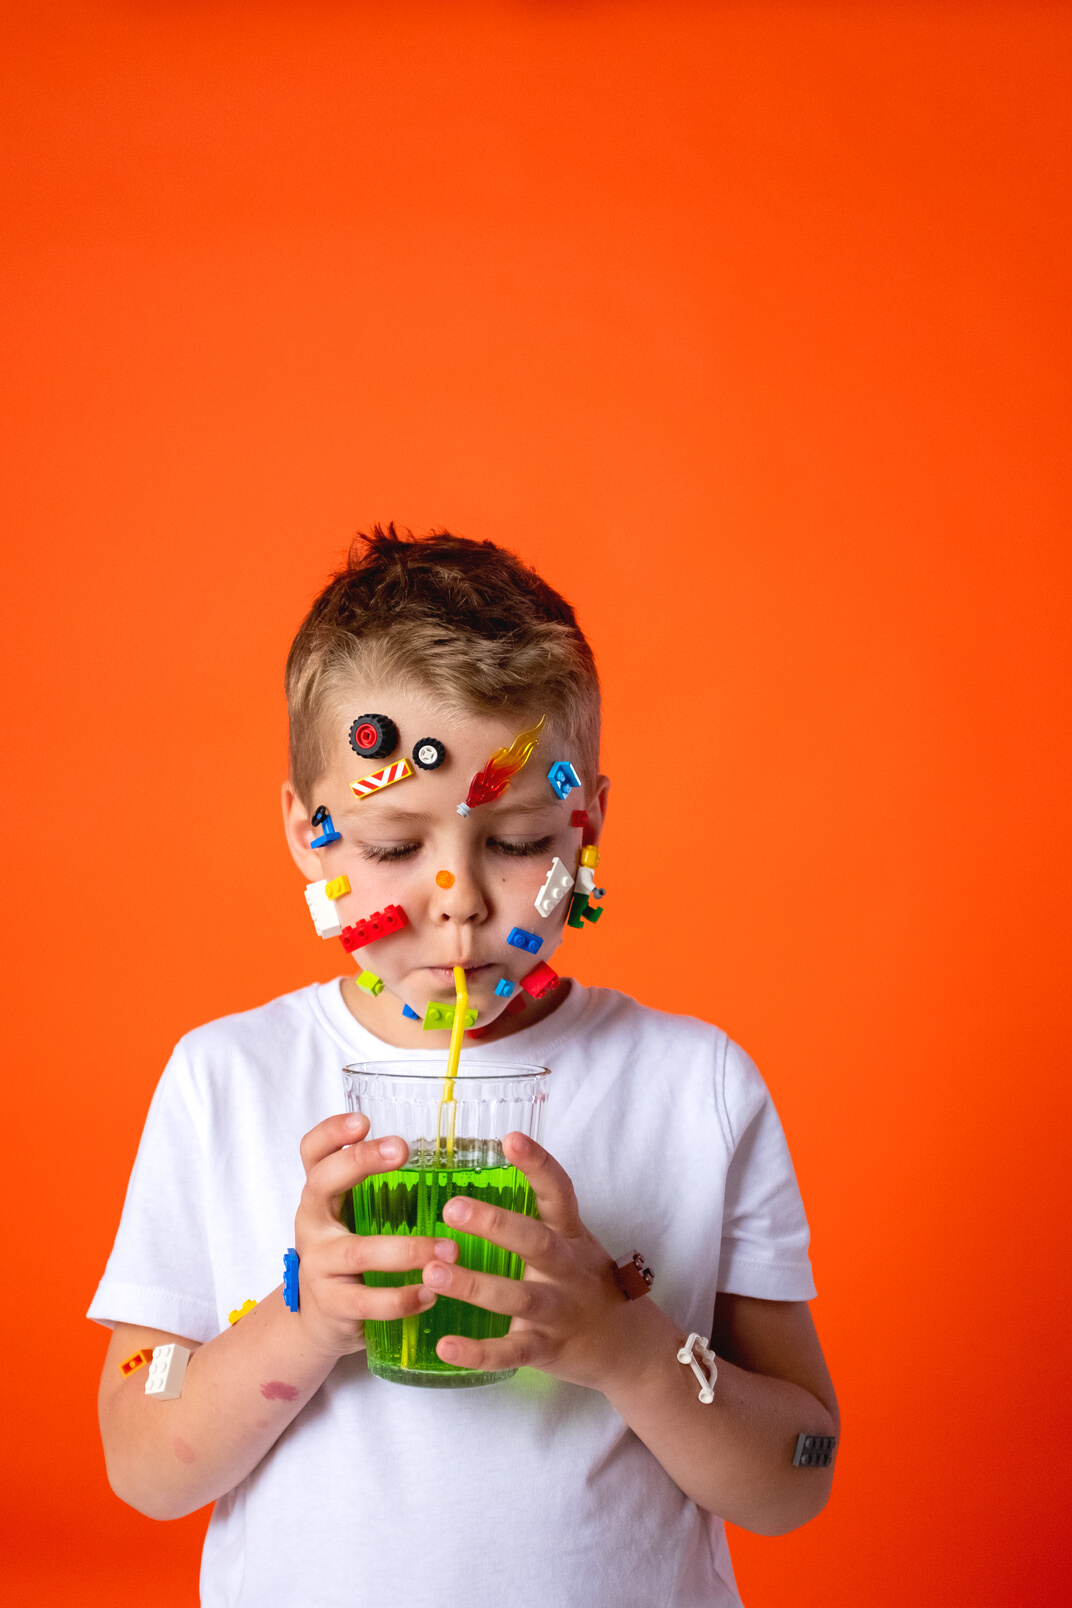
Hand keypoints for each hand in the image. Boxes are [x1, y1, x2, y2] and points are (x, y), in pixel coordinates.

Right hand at [293, 1113, 458, 1360]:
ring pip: (358, 1251)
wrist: (317, 1322)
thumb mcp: (353, 1217)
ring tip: (450, 1248)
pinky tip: (431, 1293)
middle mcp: (312, 1224)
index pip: (312, 1153)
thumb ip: (383, 1189)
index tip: (363, 1120)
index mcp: (320, 1196)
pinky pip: (368, 1302)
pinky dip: (402, 1298)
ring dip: (408, 1249)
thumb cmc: (348, 1257)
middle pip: (323, 1183)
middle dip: (360, 1161)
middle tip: (402, 1149)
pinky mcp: (333, 1306)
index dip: (331, 1133)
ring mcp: (318, 1266)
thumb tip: (452, 1154)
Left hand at [421, 1131, 656, 1390]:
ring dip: (475, 1285)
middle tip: (451, 1207)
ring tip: (432, 1272)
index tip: (511, 1138)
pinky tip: (445, 1347)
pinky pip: (512, 1352)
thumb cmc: (589, 1285)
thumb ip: (535, 1220)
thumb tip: (478, 1179)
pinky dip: (479, 1352)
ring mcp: (560, 1311)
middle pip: (535, 1242)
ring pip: (519, 1297)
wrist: (632, 1349)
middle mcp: (568, 1270)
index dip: (538, 1164)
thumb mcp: (574, 1244)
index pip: (559, 1193)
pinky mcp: (548, 1350)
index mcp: (571, 1236)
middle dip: (495, 1224)